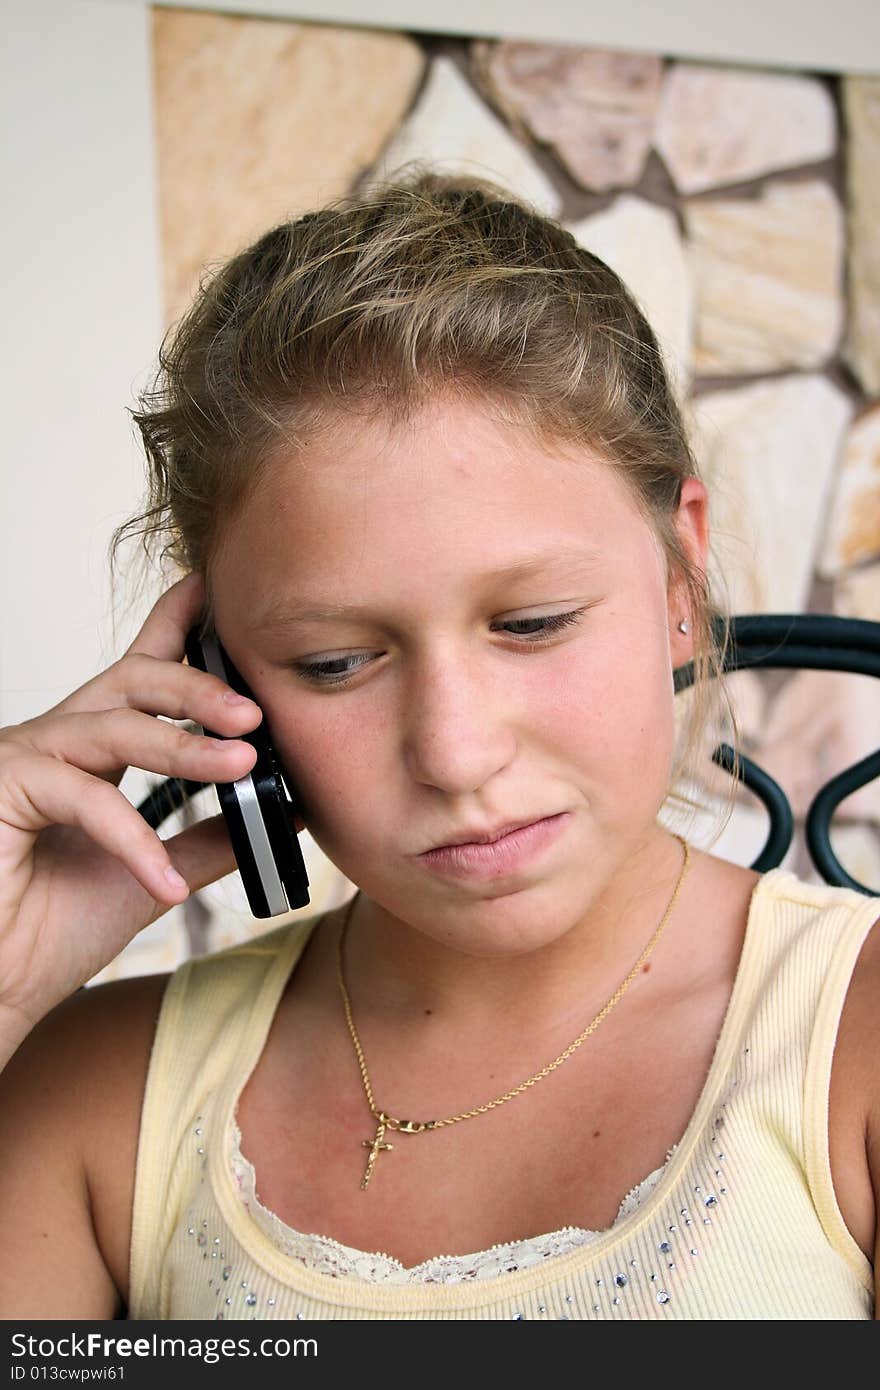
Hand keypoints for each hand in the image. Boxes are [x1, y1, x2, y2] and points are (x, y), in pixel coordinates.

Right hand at [0, 573, 262, 1053]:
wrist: (1, 991)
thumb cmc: (50, 933)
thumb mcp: (154, 876)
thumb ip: (206, 839)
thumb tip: (276, 810)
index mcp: (89, 753)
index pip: (137, 677)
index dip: (174, 630)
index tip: (215, 592)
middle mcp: (53, 744)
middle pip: (129, 682)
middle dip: (197, 686)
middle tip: (256, 711)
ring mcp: (21, 760)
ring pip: (111, 727)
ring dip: (183, 746)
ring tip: (241, 765)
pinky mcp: (0, 789)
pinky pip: (82, 797)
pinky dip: (132, 840)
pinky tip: (165, 886)